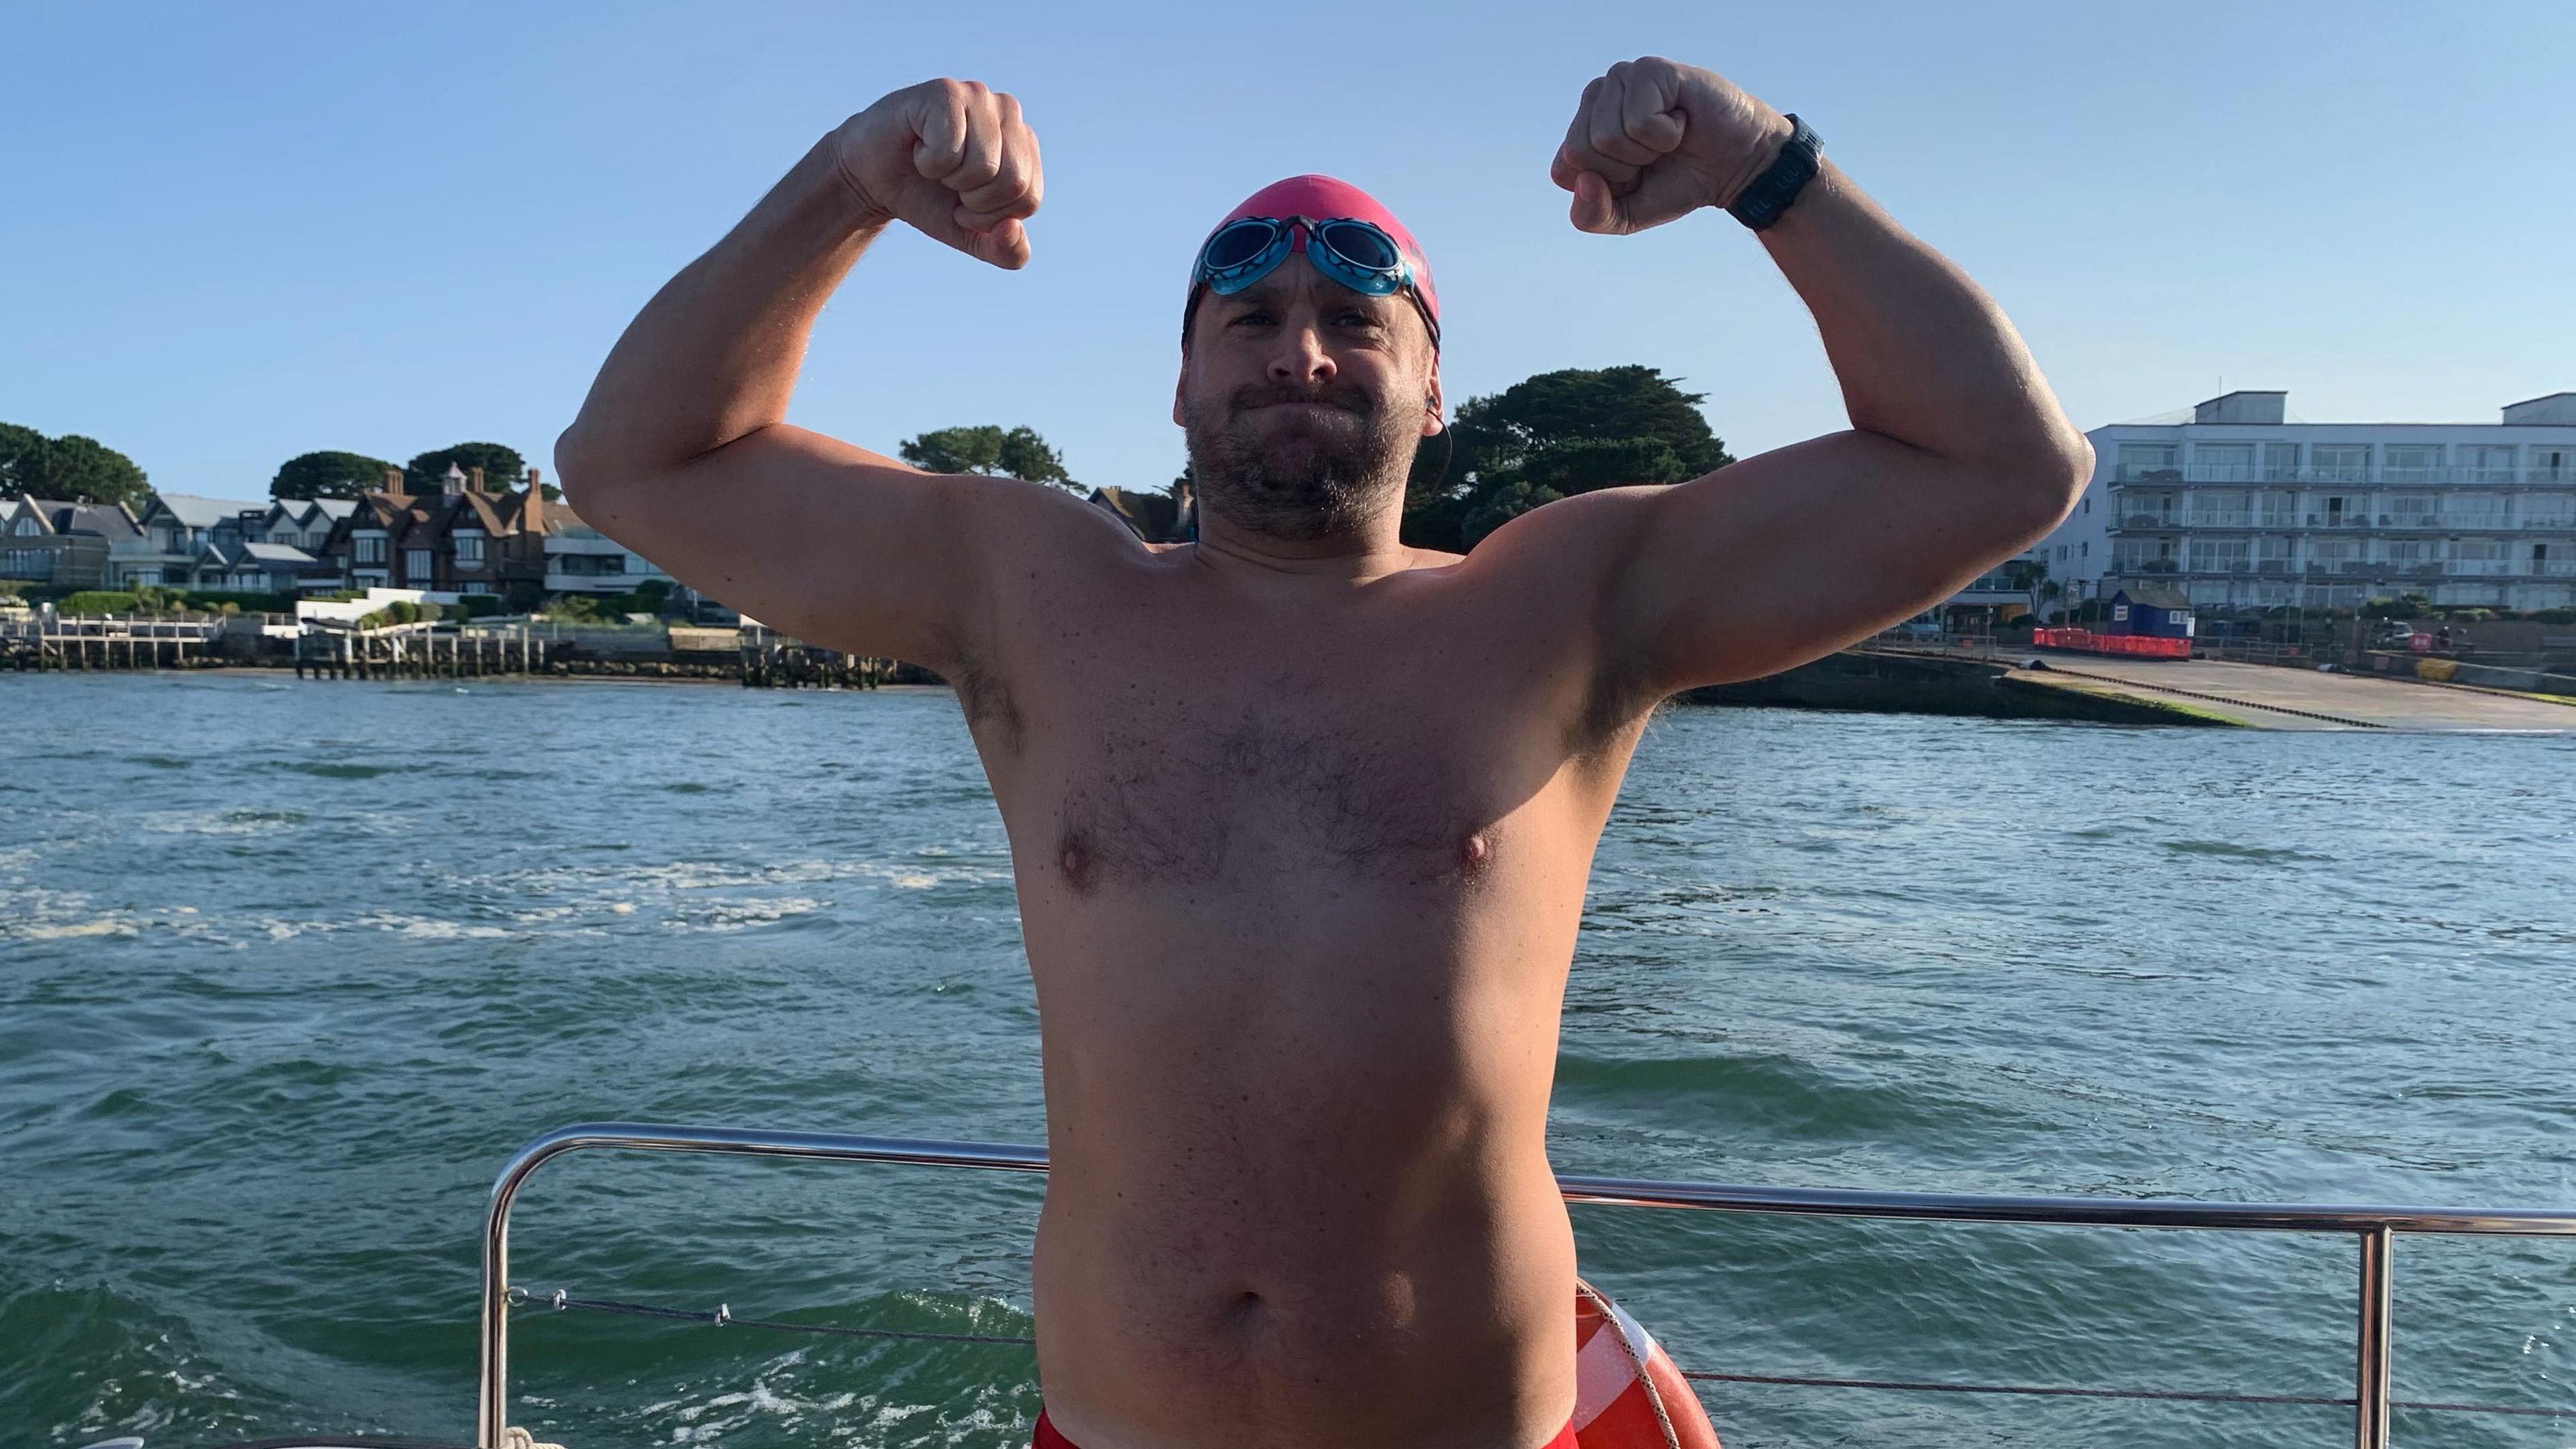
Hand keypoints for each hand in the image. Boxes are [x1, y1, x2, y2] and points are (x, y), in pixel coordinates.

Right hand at [829, 78, 1041, 267]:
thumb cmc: (927, 198)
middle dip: (973, 200)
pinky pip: (951, 149)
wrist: (872, 179)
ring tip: (934, 163)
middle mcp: (1008, 111)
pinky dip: (929, 162)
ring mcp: (978, 96)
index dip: (989, 216)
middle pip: (1013, 181)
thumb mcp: (972, 235)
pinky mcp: (945, 91)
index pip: (1029, 198)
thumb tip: (1013, 230)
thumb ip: (1007, 251)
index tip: (964, 201)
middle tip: (948, 183)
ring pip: (985, 166)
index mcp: (1024, 144)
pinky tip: (918, 146)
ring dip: (950, 179)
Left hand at [1550, 57, 1789, 234]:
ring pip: (1606, 136)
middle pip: (1580, 151)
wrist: (1735, 165)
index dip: (1605, 188)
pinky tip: (1681, 119)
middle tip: (1655, 155)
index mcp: (1580, 129)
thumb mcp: (1627, 216)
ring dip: (1648, 151)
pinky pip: (1639, 121)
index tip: (1635, 177)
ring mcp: (1620, 78)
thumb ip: (1592, 216)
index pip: (1563, 171)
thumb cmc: (1679, 183)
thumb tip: (1585, 181)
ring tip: (1669, 137)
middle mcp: (1595, 97)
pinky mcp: (1649, 69)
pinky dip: (1667, 134)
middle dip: (1624, 169)